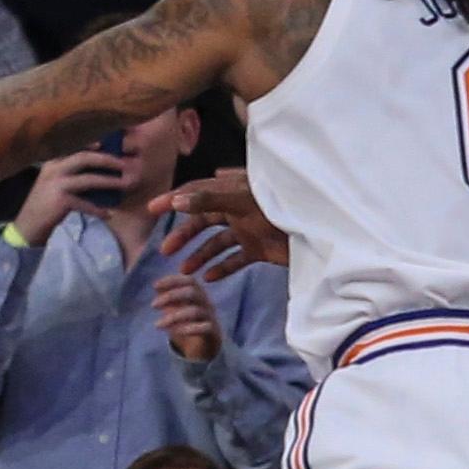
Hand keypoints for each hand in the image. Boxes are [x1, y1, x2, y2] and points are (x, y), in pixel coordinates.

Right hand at [17, 148, 133, 239]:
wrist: (28, 225)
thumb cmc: (45, 202)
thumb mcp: (53, 181)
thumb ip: (69, 172)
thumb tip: (98, 169)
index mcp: (52, 162)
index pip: (73, 146)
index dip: (91, 143)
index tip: (107, 143)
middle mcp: (53, 170)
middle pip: (84, 157)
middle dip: (107, 159)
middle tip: (124, 163)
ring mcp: (56, 185)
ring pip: (88, 179)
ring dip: (109, 182)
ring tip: (124, 184)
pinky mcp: (61, 201)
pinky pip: (85, 204)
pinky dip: (98, 209)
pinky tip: (108, 214)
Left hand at [152, 270, 222, 362]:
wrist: (203, 347)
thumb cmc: (186, 323)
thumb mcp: (175, 309)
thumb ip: (168, 297)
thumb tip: (157, 287)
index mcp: (198, 294)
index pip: (189, 280)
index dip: (173, 280)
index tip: (154, 286)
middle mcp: (206, 303)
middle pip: (192, 292)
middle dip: (171, 296)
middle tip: (153, 305)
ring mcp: (211, 317)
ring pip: (195, 312)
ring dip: (173, 317)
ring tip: (157, 325)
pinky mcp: (213, 333)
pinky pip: (205, 328)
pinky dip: (190, 329)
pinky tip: (175, 332)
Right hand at [154, 168, 289, 277]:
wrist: (316, 232)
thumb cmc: (279, 208)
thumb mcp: (242, 200)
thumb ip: (210, 199)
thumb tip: (177, 202)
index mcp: (232, 190)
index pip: (196, 192)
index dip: (173, 200)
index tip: (152, 210)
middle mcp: (237, 208)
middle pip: (203, 221)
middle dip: (183, 235)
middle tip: (165, 251)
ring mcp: (248, 229)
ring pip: (216, 243)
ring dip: (199, 255)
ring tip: (184, 271)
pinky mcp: (259, 249)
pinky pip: (234, 259)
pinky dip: (221, 268)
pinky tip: (208, 278)